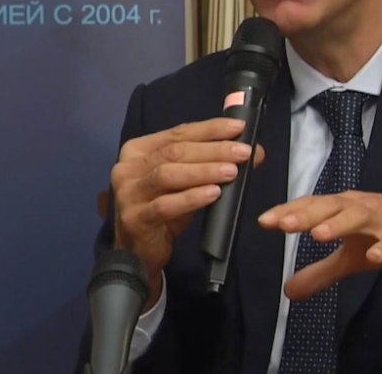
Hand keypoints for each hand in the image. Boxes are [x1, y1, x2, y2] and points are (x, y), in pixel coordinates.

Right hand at [111, 117, 265, 309]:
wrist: (137, 253)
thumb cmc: (162, 212)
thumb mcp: (185, 184)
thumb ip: (210, 165)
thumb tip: (253, 152)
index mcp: (138, 150)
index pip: (178, 133)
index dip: (209, 129)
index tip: (239, 128)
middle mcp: (127, 167)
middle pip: (174, 151)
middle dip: (212, 150)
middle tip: (242, 152)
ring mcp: (128, 193)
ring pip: (169, 174)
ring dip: (204, 171)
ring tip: (231, 171)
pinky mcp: (135, 219)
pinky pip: (165, 205)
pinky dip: (191, 198)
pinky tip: (213, 194)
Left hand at [258, 192, 381, 300]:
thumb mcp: (350, 256)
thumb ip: (320, 272)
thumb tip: (288, 291)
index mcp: (343, 208)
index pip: (312, 206)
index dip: (289, 212)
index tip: (265, 221)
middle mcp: (360, 207)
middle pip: (330, 207)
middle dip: (306, 215)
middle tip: (283, 224)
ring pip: (359, 218)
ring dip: (339, 225)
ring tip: (318, 235)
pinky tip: (375, 257)